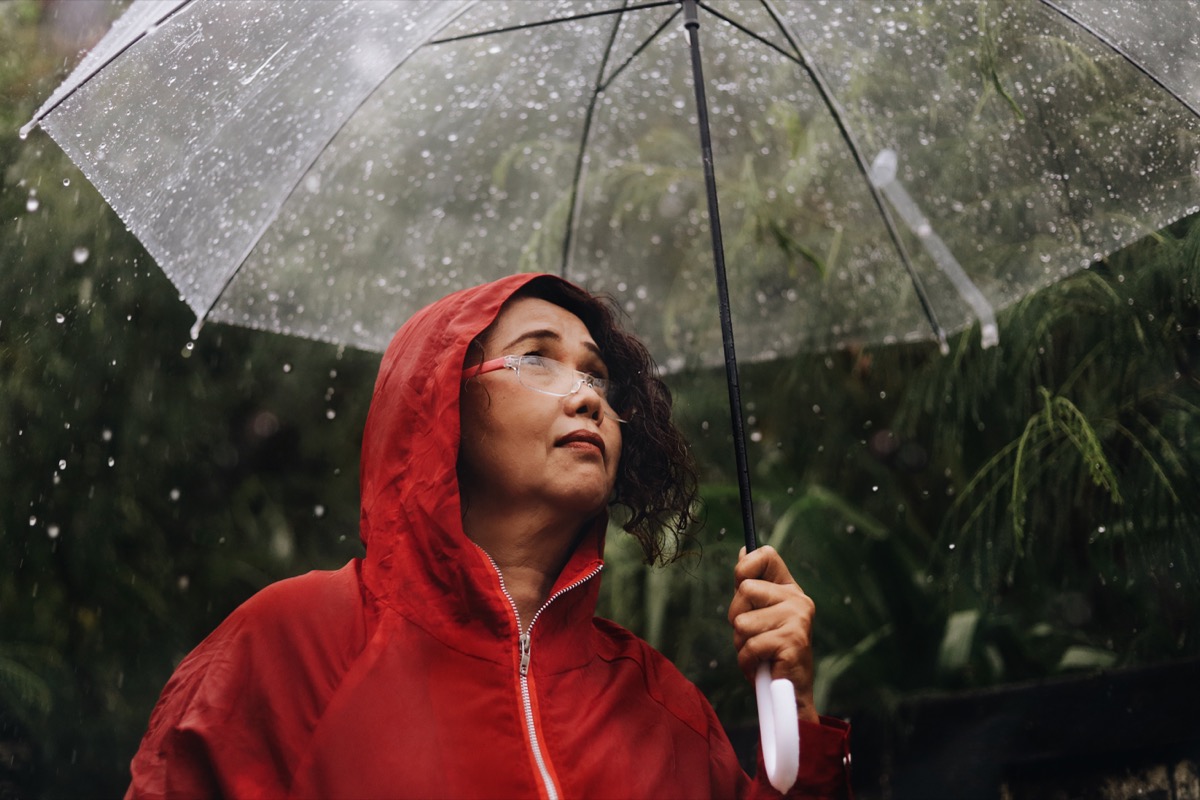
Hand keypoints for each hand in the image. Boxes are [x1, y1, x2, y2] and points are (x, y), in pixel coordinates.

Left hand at [728, 545, 818, 723]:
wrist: (790, 696)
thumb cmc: (770, 654)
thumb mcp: (759, 615)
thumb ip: (752, 585)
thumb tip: (743, 550)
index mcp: (790, 590)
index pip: (766, 555)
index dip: (745, 565)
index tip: (741, 582)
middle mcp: (798, 600)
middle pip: (744, 589)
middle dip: (736, 616)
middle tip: (752, 636)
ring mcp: (798, 620)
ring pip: (742, 621)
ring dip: (741, 643)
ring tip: (759, 654)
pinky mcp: (792, 641)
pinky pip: (749, 645)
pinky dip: (747, 662)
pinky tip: (762, 667)